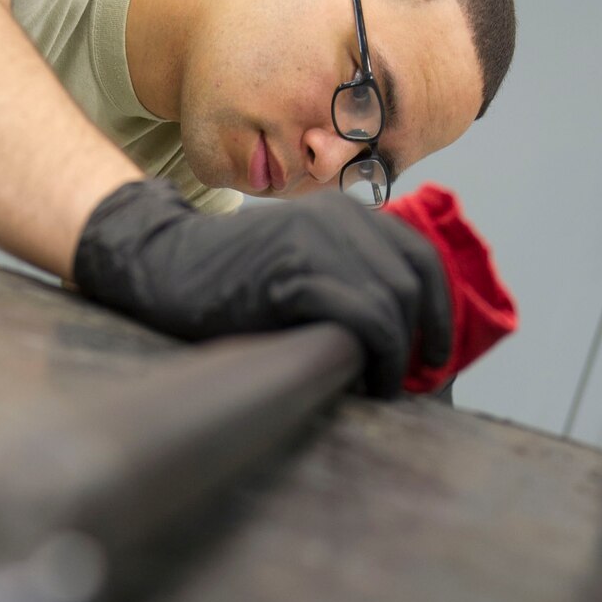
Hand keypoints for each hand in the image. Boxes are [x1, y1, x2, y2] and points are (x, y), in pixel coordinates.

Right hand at [73, 179, 452, 396]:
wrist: (161, 266)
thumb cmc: (228, 280)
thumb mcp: (298, 259)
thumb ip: (345, 274)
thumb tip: (402, 330)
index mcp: (345, 211)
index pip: (420, 257)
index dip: (440, 309)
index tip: (436, 353)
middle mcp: (338, 217)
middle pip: (412, 283)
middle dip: (421, 339)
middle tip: (408, 380)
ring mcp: (314, 242)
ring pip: (392, 303)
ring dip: (396, 357)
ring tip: (383, 389)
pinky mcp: (292, 274)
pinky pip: (361, 317)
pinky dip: (374, 357)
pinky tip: (363, 383)